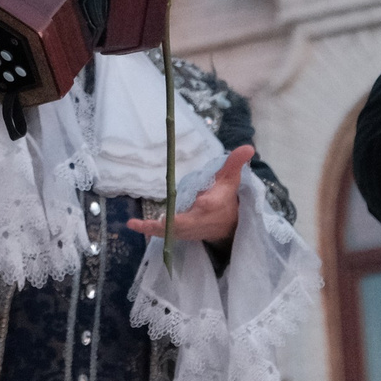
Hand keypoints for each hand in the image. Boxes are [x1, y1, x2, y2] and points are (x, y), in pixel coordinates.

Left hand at [125, 145, 254, 243]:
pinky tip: (132, 224)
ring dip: (156, 228)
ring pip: (172, 230)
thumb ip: (235, 162)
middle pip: (187, 222)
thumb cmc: (225, 197)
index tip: (202, 202)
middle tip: (161, 221)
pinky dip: (148, 229)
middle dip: (175, 222)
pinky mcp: (179, 233)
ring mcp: (188, 229)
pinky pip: (163, 233)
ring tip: (138, 224)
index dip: (205, 204)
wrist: (227, 224)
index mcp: (213, 204)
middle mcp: (200, 219)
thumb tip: (248, 147)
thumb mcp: (231, 178)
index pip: (210, 205)